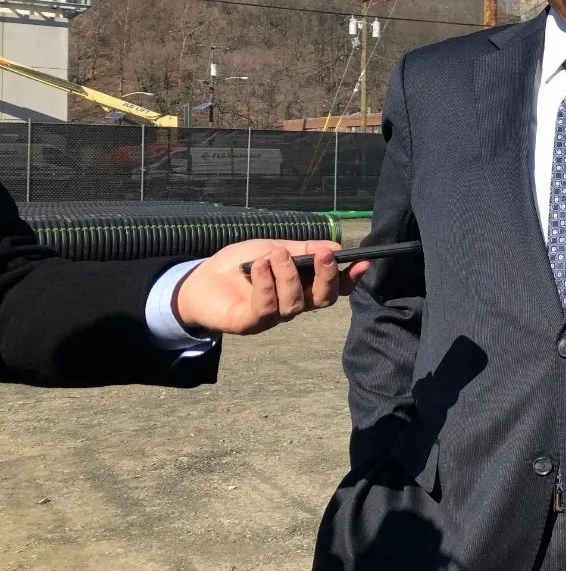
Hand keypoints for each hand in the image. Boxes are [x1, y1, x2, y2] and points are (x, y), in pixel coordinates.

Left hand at [173, 240, 369, 335]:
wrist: (199, 279)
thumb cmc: (238, 264)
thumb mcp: (274, 247)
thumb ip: (302, 250)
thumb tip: (334, 248)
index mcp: (302, 287)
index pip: (333, 287)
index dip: (350, 278)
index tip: (362, 262)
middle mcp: (293, 305)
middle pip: (322, 300)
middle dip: (327, 278)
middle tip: (324, 256)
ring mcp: (272, 317)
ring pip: (294, 304)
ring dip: (288, 276)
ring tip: (275, 255)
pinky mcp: (250, 323)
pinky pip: (266, 308)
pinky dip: (265, 284)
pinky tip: (259, 265)